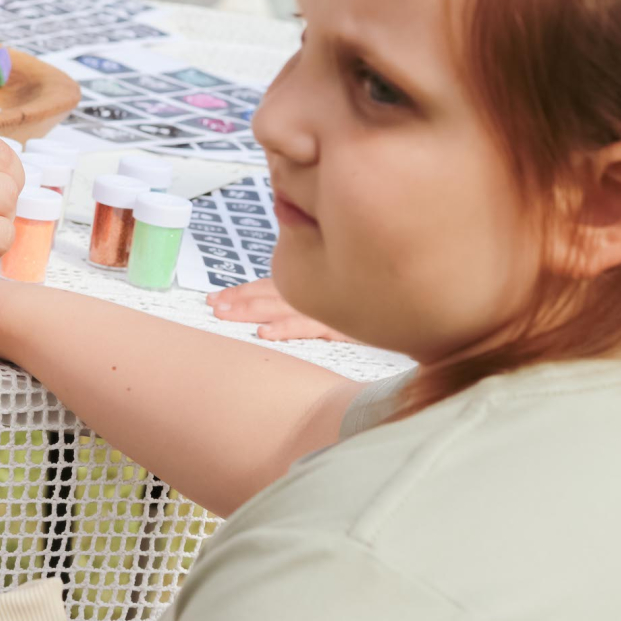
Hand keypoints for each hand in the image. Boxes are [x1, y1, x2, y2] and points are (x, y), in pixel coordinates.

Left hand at [207, 278, 353, 341]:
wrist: (407, 315)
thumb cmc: (365, 303)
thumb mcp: (331, 295)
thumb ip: (303, 295)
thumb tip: (269, 310)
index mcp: (306, 286)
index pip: (266, 286)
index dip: (239, 292)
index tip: (215, 298)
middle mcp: (312, 295)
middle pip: (267, 296)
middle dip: (237, 301)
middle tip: (212, 306)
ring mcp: (325, 310)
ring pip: (280, 309)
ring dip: (251, 312)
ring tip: (226, 315)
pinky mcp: (341, 327)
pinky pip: (308, 327)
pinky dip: (286, 330)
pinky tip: (265, 334)